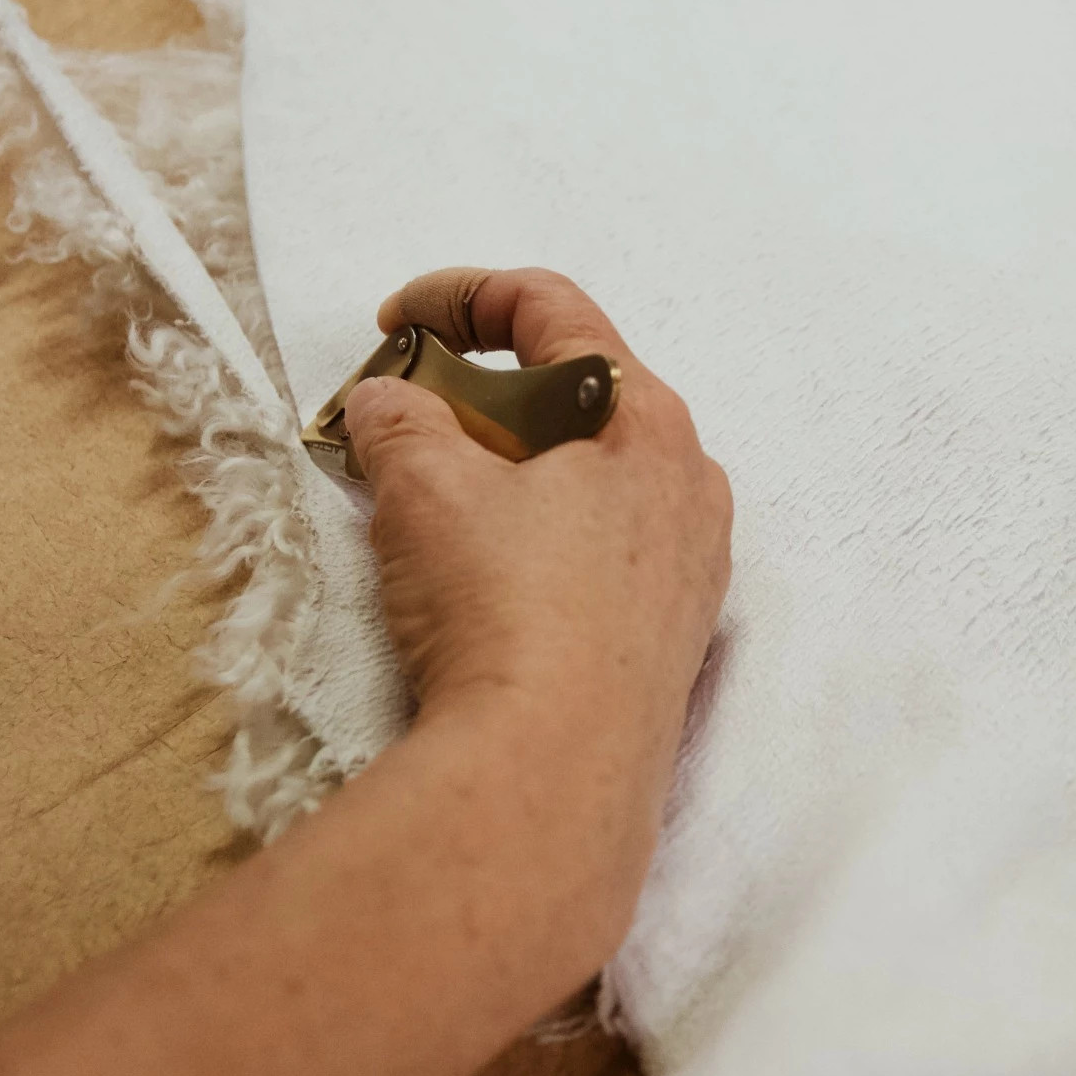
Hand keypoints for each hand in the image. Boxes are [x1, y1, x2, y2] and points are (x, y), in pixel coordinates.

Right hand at [345, 267, 732, 956]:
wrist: (551, 780)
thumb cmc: (503, 609)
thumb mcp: (425, 490)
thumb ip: (396, 420)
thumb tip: (382, 401)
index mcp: (646, 419)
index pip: (552, 308)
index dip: (457, 296)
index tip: (391, 326)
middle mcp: (691, 482)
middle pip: (579, 395)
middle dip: (482, 396)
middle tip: (408, 425)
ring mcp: (694, 568)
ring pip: (595, 480)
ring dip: (512, 470)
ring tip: (437, 506)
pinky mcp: (673, 640)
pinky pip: (605, 553)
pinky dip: (541, 538)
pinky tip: (488, 582)